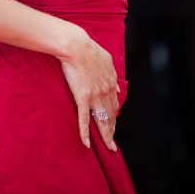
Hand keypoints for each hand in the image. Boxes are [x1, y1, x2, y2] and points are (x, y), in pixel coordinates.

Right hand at [59, 34, 119, 151]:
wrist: (76, 47)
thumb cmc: (89, 50)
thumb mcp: (107, 60)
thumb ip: (113, 75)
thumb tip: (118, 88)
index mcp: (111, 83)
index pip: (114, 105)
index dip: (114, 116)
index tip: (113, 124)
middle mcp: (106, 91)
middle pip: (110, 115)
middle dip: (112, 129)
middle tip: (112, 142)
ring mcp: (95, 96)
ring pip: (102, 120)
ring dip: (105, 135)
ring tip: (107, 146)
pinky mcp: (83, 98)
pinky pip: (84, 119)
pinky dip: (85, 132)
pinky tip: (87, 144)